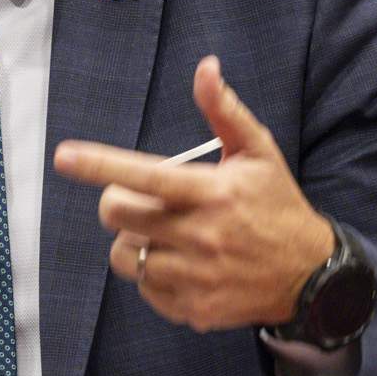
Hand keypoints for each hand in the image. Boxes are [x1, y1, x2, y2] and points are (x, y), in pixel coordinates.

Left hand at [52, 56, 334, 333]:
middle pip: (118, 216)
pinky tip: (181, 265)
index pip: (144, 175)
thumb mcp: (258, 153)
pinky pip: (145, 289)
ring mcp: (196, 276)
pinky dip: (153, 276)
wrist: (312, 275)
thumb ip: (225, 111)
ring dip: (134, 243)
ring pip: (125, 256)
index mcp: (212, 193)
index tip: (64, 156)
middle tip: (140, 202)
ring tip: (162, 236)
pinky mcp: (194, 308)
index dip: (99, 164)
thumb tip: (205, 67)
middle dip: (118, 204)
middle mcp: (201, 236)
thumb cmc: (277, 205)